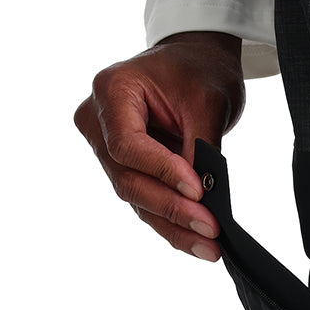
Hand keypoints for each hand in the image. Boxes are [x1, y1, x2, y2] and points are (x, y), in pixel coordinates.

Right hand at [73, 31, 245, 260]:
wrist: (194, 63)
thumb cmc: (199, 71)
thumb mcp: (208, 102)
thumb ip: (201, 148)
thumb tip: (204, 199)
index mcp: (111, 91)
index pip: (128, 145)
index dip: (161, 171)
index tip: (198, 191)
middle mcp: (98, 121)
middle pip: (128, 178)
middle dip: (171, 208)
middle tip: (210, 229)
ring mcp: (107, 148)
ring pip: (136, 198)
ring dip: (174, 226)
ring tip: (210, 246)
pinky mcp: (126, 168)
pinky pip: (145, 201)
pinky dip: (172, 223)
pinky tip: (199, 243)